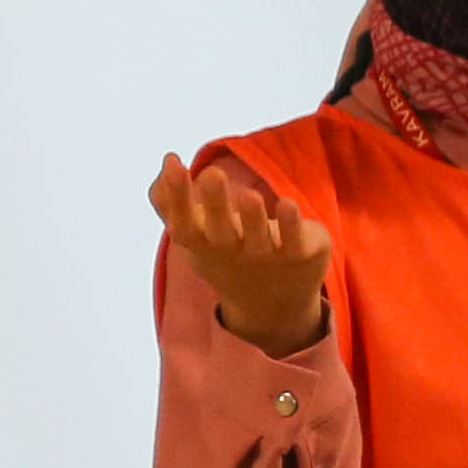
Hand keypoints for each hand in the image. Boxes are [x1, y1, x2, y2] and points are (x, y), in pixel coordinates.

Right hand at [151, 154, 332, 355]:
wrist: (273, 305)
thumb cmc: (226, 253)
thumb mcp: (196, 233)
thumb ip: (173, 200)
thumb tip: (168, 161)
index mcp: (202, 243)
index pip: (183, 223)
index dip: (176, 196)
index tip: (174, 162)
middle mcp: (231, 251)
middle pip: (220, 230)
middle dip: (215, 203)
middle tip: (212, 173)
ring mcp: (266, 256)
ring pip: (258, 238)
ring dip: (253, 217)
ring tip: (248, 194)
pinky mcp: (299, 255)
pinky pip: (294, 242)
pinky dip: (291, 226)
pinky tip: (288, 204)